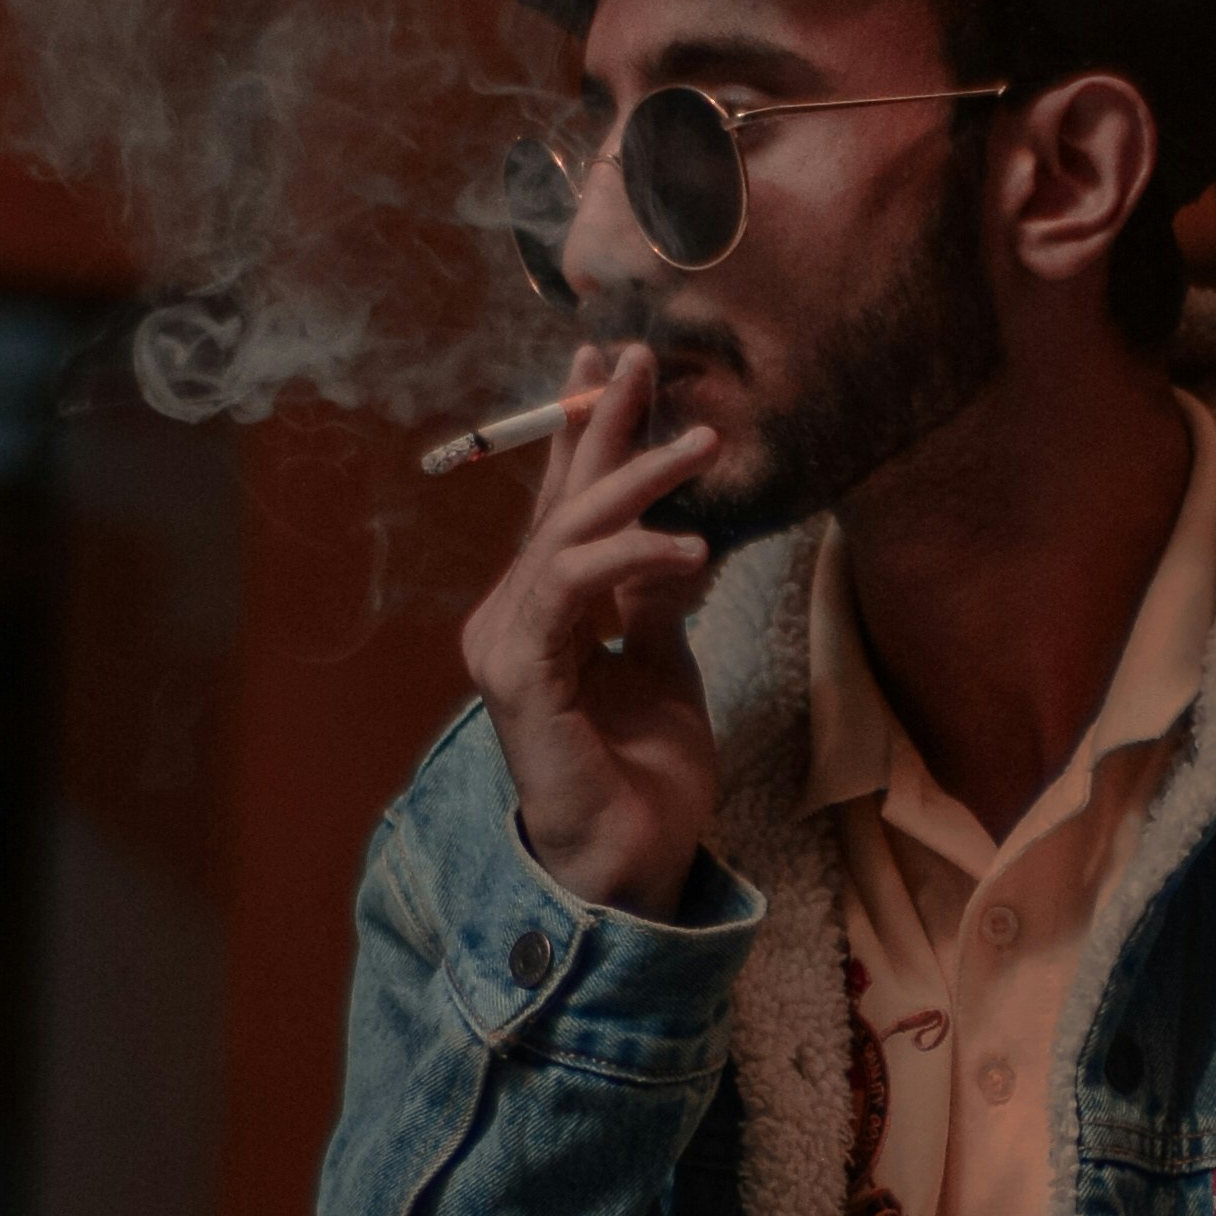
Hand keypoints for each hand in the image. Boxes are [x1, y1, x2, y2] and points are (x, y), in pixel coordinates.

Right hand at [459, 341, 723, 922]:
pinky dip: (632, 557)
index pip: (564, 510)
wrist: (635, 860)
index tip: (612, 367)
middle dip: (599, 423)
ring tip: (707, 441)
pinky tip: (690, 546)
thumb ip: (657, 602)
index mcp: (543, 617)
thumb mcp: (667, 666)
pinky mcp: (520, 673)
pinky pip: (573, 587)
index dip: (587, 437)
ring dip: (637, 478)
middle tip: (636, 354)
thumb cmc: (646, 776)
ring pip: (566, 533)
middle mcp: (511, 620)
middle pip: (556, 502)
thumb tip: (681, 539)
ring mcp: (508, 644)